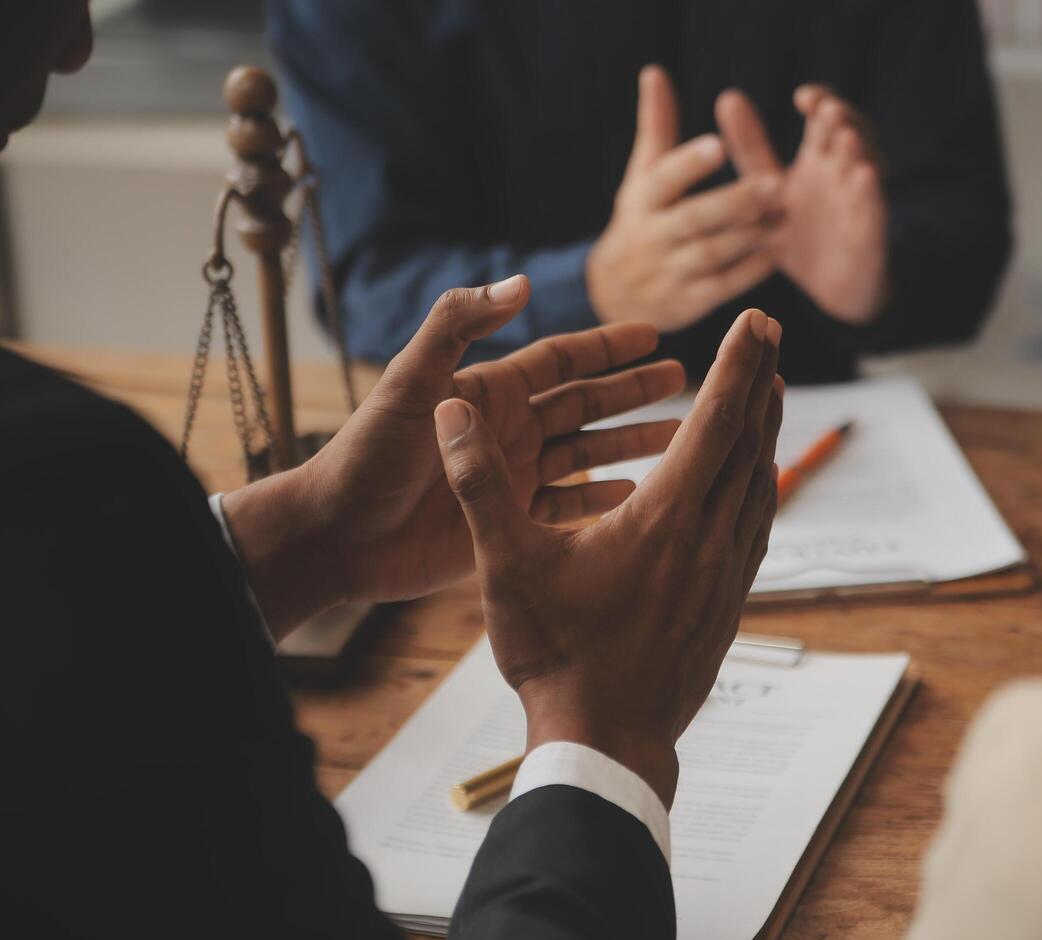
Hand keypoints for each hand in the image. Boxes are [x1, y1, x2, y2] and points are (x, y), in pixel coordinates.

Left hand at [223, 275, 685, 638]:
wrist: (337, 538)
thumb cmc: (366, 457)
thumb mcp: (410, 385)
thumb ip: (458, 328)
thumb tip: (520, 282)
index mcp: (489, 391)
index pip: (562, 360)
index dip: (608, 346)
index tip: (654, 333)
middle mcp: (506, 428)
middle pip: (586, 403)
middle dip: (635, 390)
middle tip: (688, 380)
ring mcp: (509, 475)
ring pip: (587, 453)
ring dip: (632, 443)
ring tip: (683, 439)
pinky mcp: (507, 521)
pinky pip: (569, 506)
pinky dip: (605, 500)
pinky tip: (642, 495)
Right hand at [436, 309, 783, 806]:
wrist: (607, 741)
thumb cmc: (556, 655)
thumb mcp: (506, 566)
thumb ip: (479, 483)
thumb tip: (449, 414)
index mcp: (666, 517)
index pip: (716, 420)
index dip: (738, 364)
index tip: (759, 321)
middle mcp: (710, 538)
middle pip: (750, 441)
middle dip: (761, 380)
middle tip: (769, 336)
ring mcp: (728, 573)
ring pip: (761, 484)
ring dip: (765, 432)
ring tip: (767, 395)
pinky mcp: (730, 602)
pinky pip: (757, 525)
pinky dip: (760, 485)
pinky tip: (755, 482)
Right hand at [586, 65, 781, 332]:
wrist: (614, 292)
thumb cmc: (641, 218)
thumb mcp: (641, 175)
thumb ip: (656, 127)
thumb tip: (655, 72)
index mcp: (643, 199)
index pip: (665, 178)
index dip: (690, 163)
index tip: (720, 144)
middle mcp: (653, 235)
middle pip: (695, 218)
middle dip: (735, 202)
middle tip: (776, 182)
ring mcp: (669, 271)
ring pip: (710, 253)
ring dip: (748, 236)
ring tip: (783, 216)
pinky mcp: (687, 302)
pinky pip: (720, 287)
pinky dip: (747, 272)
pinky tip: (774, 253)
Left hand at [716, 84, 890, 323]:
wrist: (828, 289)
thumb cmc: (799, 234)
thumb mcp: (767, 190)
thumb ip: (751, 148)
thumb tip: (727, 96)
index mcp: (820, 158)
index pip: (826, 117)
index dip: (820, 101)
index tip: (802, 98)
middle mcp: (844, 173)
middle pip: (852, 132)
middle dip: (842, 119)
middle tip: (826, 109)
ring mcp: (860, 201)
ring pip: (868, 165)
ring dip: (859, 150)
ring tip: (847, 136)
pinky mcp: (870, 232)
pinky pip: (874, 209)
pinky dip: (871, 193)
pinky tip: (864, 176)